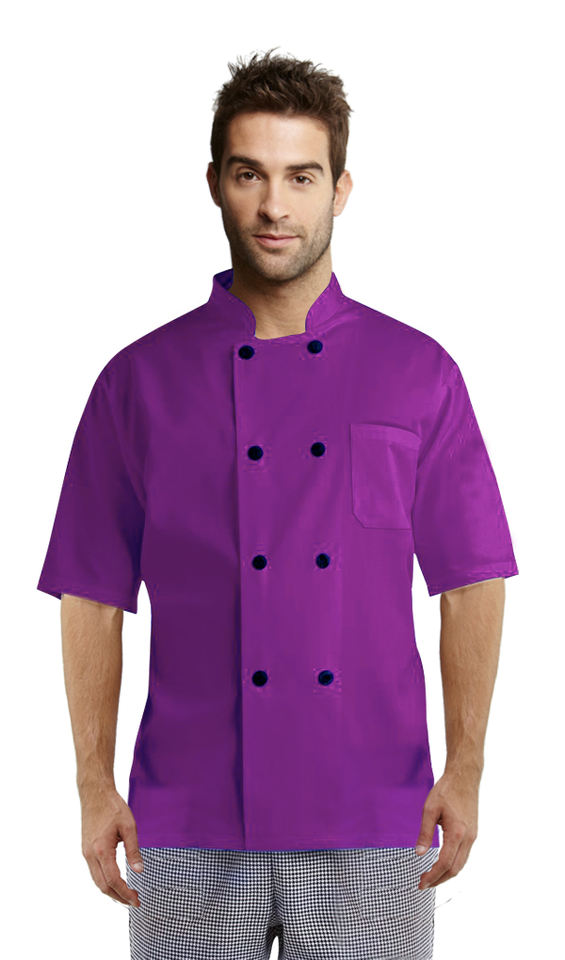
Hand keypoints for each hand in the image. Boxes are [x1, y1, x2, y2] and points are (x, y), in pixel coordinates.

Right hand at [80, 785, 143, 906]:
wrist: (95, 793)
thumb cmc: (113, 807)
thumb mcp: (129, 826)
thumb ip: (133, 850)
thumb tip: (139, 870)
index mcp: (101, 850)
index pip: (113, 880)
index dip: (125, 893)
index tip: (136, 900)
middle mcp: (90, 855)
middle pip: (102, 886)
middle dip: (118, 897)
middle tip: (134, 902)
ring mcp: (86, 853)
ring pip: (97, 880)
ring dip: (111, 891)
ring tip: (126, 896)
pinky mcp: (86, 849)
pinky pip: (94, 872)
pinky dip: (105, 881)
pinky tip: (115, 882)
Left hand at [414, 767, 479, 890]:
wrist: (464, 777)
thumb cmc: (446, 790)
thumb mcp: (429, 809)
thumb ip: (425, 833)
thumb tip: (418, 854)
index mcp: (457, 833)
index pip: (444, 863)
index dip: (432, 876)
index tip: (421, 883)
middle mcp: (468, 838)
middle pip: (455, 869)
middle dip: (439, 880)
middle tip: (424, 884)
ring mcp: (473, 836)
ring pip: (461, 864)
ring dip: (446, 874)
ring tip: (431, 877)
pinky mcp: (473, 833)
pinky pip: (464, 855)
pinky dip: (453, 864)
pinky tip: (443, 864)